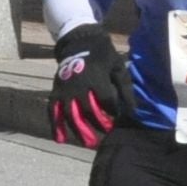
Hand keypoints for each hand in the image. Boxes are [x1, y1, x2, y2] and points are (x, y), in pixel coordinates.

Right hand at [47, 24, 126, 148]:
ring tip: (88, 144)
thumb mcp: (118, 67)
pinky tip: (60, 140)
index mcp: (96, 78)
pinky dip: (55, 126)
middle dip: (98, 124)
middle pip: (88, 111)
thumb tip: (133, 111)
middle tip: (106, 135)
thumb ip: (125, 89)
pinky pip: (53, 111)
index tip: (116, 117)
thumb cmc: (103, 56)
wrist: (79, 42)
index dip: (112, 111)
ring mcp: (65, 90)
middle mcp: (79, 85)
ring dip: (79, 130)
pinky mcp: (56, 92)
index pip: (106, 101)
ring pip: (70, 114)